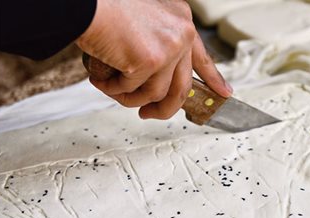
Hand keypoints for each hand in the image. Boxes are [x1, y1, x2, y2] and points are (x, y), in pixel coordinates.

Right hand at [76, 0, 231, 119]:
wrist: (87, 4)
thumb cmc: (105, 8)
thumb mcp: (142, 20)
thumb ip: (154, 43)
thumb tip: (148, 76)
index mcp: (181, 19)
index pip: (201, 56)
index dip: (212, 77)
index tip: (223, 93)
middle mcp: (180, 33)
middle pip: (182, 86)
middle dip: (164, 108)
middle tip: (148, 114)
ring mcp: (167, 48)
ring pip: (156, 94)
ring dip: (130, 99)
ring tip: (110, 89)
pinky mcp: (149, 62)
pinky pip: (132, 91)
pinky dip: (114, 90)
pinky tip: (101, 80)